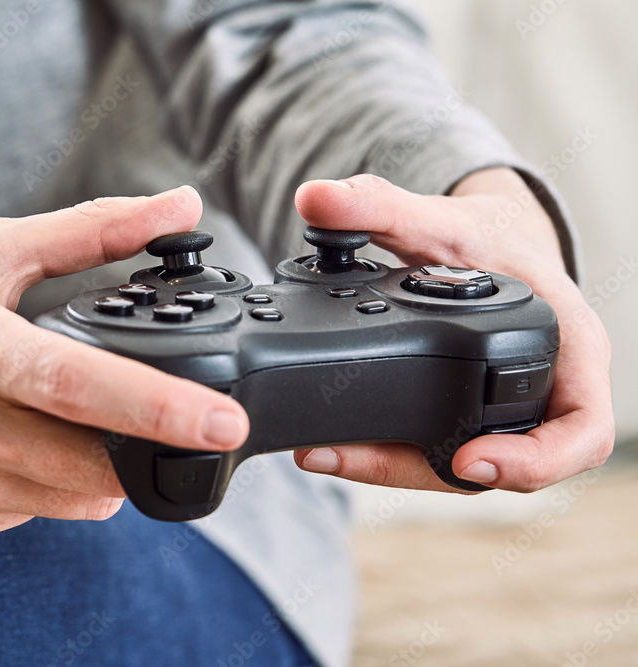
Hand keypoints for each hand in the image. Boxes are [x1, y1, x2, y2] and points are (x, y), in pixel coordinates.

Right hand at [0, 186, 248, 540]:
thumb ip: (91, 231)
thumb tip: (180, 208)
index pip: (75, 387)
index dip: (159, 408)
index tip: (224, 422)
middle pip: (85, 462)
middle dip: (147, 449)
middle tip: (177, 420)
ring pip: (68, 499)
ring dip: (100, 467)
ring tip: (82, 421)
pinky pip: (28, 514)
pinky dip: (49, 484)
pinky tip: (23, 445)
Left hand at [292, 169, 613, 492]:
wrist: (491, 243)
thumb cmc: (490, 237)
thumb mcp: (443, 218)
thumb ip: (380, 205)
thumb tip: (314, 196)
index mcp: (569, 348)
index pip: (582, 430)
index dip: (536, 461)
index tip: (468, 462)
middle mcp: (546, 390)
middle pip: (506, 465)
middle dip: (426, 472)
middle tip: (349, 458)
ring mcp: (508, 411)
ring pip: (463, 467)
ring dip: (395, 469)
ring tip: (324, 454)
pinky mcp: (471, 417)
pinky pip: (438, 448)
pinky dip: (389, 453)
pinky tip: (336, 444)